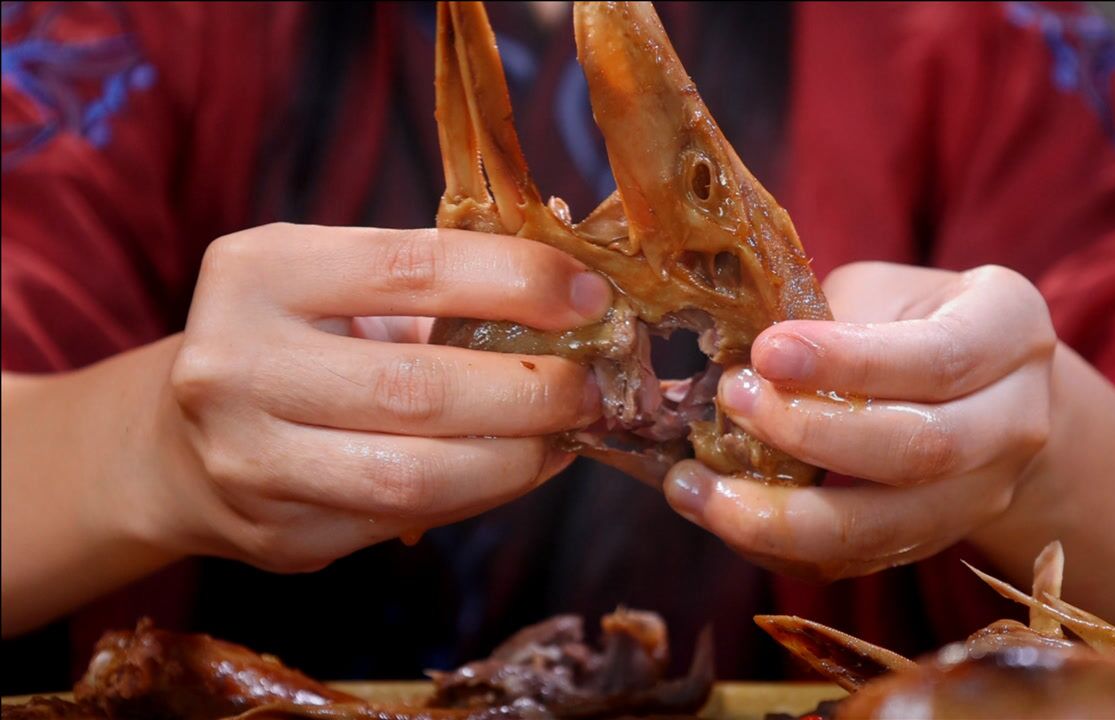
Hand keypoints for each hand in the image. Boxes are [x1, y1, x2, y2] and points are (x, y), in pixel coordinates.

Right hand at [157, 223, 610, 571]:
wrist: (180, 441)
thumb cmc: (292, 341)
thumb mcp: (337, 284)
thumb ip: (437, 286)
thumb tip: (576, 308)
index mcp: (259, 271)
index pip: (413, 267)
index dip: (518, 281)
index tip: (589, 297)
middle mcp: (235, 364)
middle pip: (421, 386)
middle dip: (534, 390)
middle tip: (593, 385)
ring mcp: (248, 460)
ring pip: (416, 474)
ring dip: (519, 458)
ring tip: (566, 434)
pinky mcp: (277, 534)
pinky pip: (407, 520)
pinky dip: (484, 495)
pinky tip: (520, 469)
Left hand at [664, 262, 1055, 581]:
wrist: (984, 390)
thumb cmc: (912, 321)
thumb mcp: (883, 290)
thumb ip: (826, 318)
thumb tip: (731, 356)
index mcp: (1009, 331)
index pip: (936, 357)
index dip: (848, 361)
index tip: (765, 352)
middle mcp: (1014, 421)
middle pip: (922, 450)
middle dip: (812, 434)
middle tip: (730, 402)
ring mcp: (981, 495)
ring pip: (886, 527)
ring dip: (780, 517)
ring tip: (696, 488)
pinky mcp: (932, 542)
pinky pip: (854, 562)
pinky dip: (777, 547)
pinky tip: (717, 515)